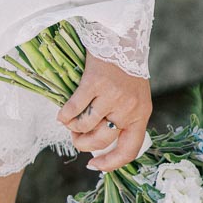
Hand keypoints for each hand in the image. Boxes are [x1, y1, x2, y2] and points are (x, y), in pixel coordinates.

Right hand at [56, 55, 152, 172]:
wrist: (122, 36)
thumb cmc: (126, 68)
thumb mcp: (135, 97)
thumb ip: (124, 118)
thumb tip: (101, 144)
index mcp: (141, 114)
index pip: (129, 150)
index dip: (111, 163)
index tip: (94, 166)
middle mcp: (128, 108)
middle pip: (102, 140)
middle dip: (84, 145)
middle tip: (76, 139)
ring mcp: (111, 96)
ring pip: (86, 126)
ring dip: (73, 128)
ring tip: (69, 123)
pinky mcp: (94, 83)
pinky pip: (75, 108)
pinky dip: (65, 115)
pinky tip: (61, 115)